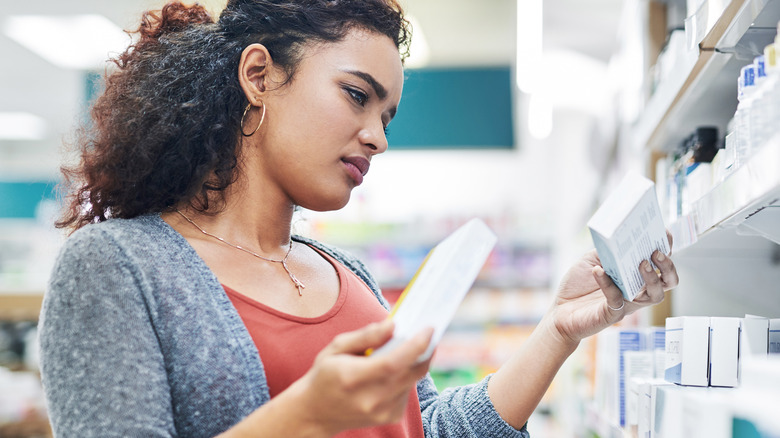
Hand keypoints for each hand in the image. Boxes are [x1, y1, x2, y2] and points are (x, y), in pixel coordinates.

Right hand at [287, 319, 432, 435]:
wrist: (315, 412)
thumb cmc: (325, 375)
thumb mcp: (337, 348)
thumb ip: (366, 336)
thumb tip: (393, 325)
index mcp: (353, 378)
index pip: (393, 362)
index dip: (416, 345)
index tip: (429, 328)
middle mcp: (370, 399)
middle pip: (411, 372)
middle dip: (425, 350)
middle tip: (427, 333)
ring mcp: (382, 412)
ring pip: (412, 380)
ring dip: (413, 363)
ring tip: (405, 349)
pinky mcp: (390, 417)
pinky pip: (408, 390)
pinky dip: (406, 377)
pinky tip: (392, 372)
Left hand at [550, 231, 678, 343]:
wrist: (559, 311)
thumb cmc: (578, 286)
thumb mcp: (592, 260)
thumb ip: (607, 251)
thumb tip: (618, 237)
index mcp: (635, 276)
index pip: (660, 263)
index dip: (666, 249)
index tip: (665, 233)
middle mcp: (637, 291)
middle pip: (669, 282)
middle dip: (667, 266)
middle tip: (656, 252)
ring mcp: (627, 304)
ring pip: (655, 295)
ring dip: (651, 277)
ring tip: (642, 262)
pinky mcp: (613, 314)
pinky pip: (616, 298)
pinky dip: (608, 283)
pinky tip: (598, 271)